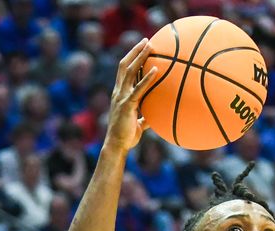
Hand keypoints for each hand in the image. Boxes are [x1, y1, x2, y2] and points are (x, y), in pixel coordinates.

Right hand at [104, 38, 158, 153]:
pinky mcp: (127, 104)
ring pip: (130, 71)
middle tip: (147, 40)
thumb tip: (156, 117)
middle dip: (135, 51)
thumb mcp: (138, 124)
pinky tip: (157, 70)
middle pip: (125, 65)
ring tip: (151, 46)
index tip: (141, 48)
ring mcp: (122, 97)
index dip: (131, 58)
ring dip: (140, 57)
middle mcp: (119, 91)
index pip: (124, 71)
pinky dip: (147, 78)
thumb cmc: (127, 136)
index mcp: (120, 94)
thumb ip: (145, 117)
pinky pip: (139, 88)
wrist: (117, 146)